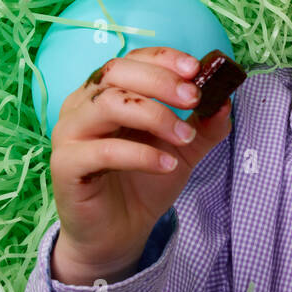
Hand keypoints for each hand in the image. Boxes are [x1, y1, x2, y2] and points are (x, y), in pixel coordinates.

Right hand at [49, 46, 232, 272]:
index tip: (195, 69)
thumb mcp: (184, 150)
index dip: (163, 59)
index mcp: (106, 91)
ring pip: (108, 105)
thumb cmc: (144, 182)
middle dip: (161, 82)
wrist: (118, 232)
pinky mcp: (66, 165)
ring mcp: (69, 133)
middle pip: (117, 73)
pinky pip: (104, 150)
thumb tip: (226, 101)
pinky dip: (141, 154)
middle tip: (194, 99)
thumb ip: (204, 126)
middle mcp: (82, 104)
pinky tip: (166, 165)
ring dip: (155, 116)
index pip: (132, 59)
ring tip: (185, 138)